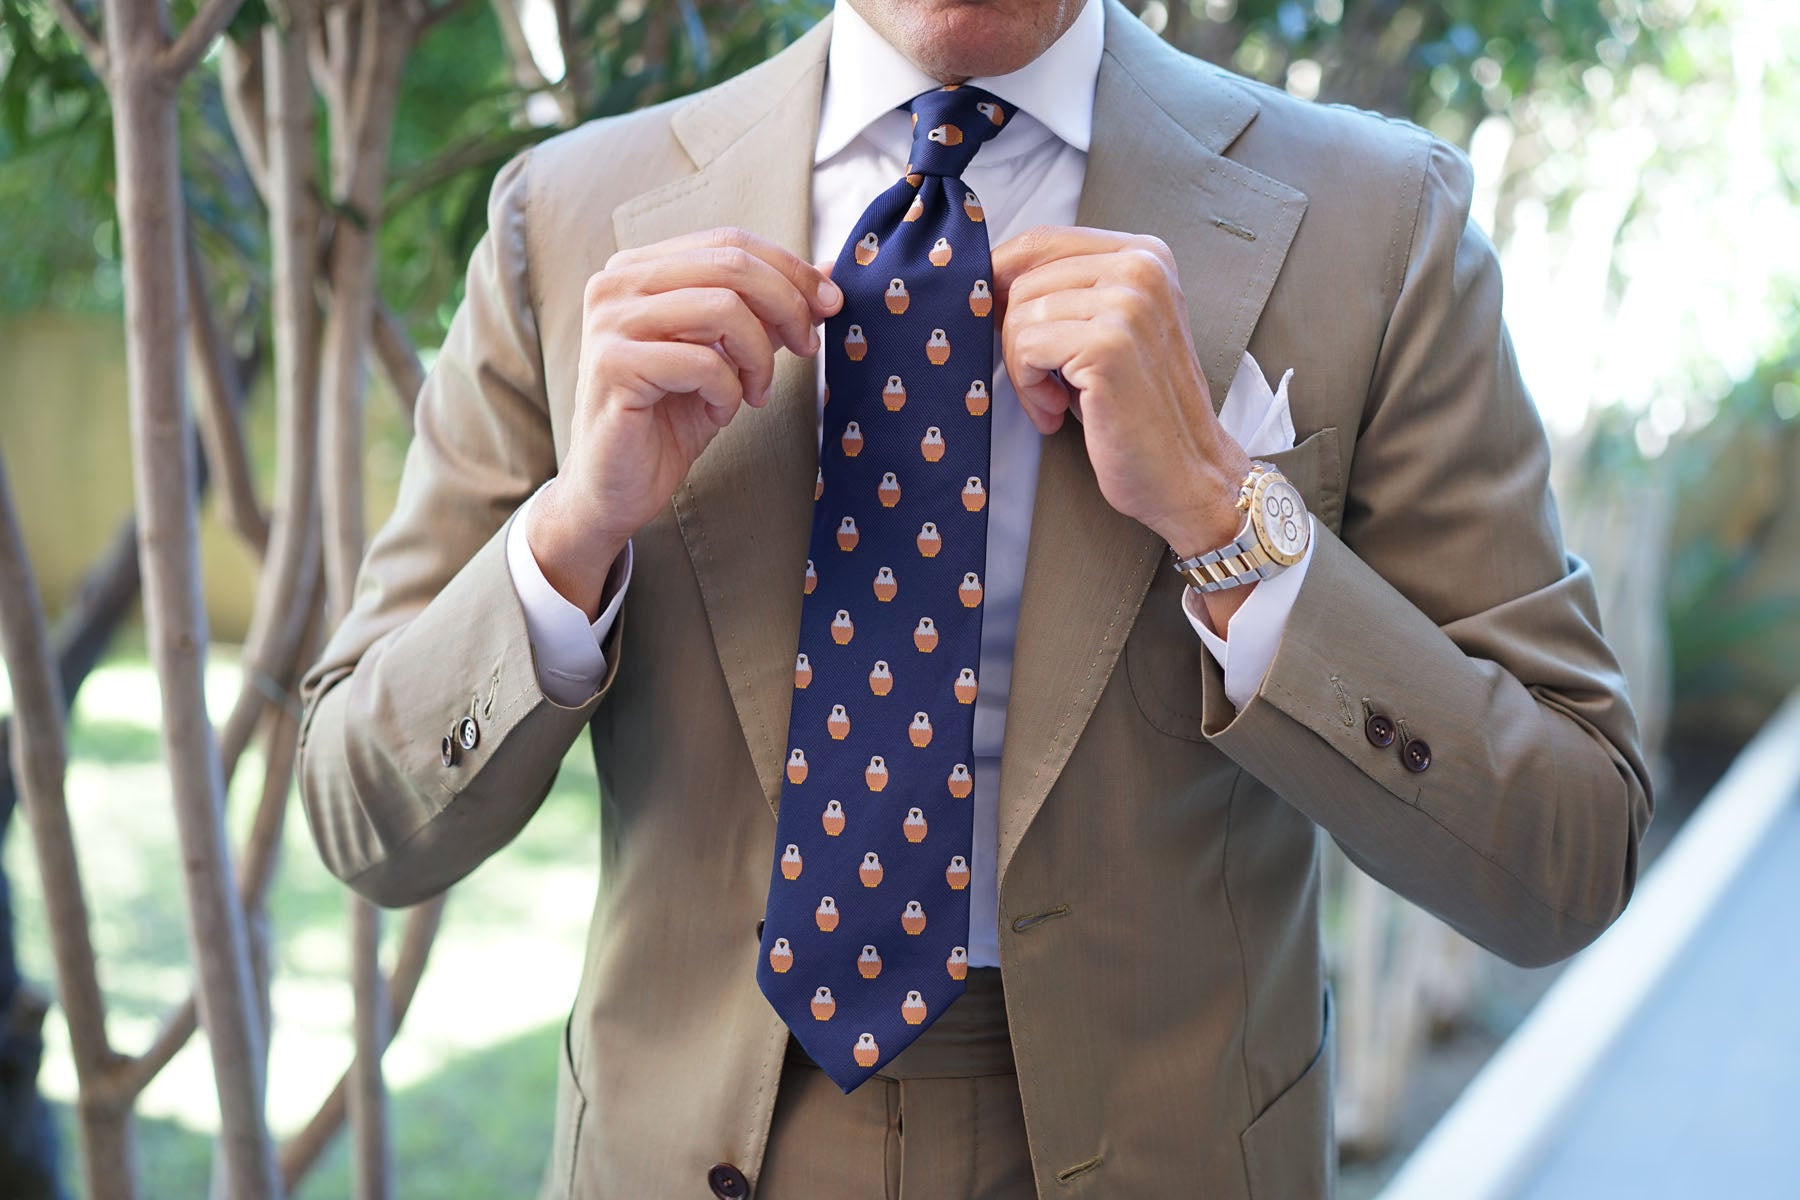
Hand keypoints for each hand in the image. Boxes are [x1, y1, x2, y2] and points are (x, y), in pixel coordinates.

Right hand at [530, 228, 842, 615]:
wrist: (616, 486)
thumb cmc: (669, 419)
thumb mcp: (729, 355)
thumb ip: (765, 310)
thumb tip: (826, 272)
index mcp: (639, 268)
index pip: (729, 242)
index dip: (790, 269)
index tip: (831, 304)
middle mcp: (616, 283)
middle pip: (731, 266)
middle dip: (788, 305)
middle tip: (807, 347)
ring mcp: (609, 322)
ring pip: (723, 308)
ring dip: (758, 356)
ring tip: (757, 392)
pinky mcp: (613, 365)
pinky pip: (703, 362)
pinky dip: (729, 391)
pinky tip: (720, 411)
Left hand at [991, 226, 1256, 626]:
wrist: (1186, 474)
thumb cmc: (1136, 409)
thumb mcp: (1104, 332)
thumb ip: (1064, 292)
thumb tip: (985, 278)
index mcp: (1145, 254)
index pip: (1041, 241)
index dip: (1003, 283)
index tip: (999, 326)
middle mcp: (1142, 267)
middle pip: (1023, 279)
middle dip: (1016, 337)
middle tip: (1045, 385)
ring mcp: (1128, 303)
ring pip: (1018, 313)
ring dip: (1022, 369)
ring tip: (1056, 401)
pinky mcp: (1108, 345)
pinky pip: (1025, 348)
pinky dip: (1029, 389)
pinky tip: (1058, 412)